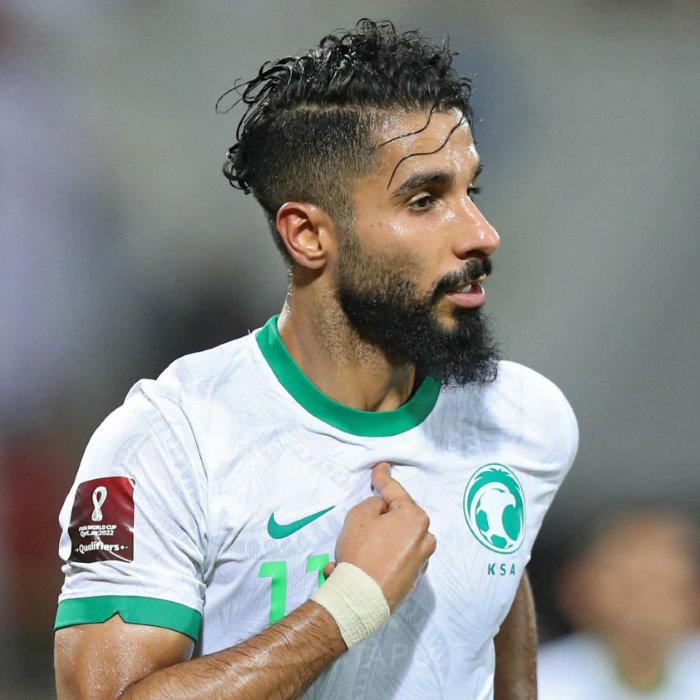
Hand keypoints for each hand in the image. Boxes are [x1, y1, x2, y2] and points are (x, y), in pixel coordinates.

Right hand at [332, 462, 435, 609]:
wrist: (360, 599)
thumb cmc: (360, 552)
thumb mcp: (359, 515)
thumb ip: (374, 504)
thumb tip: (382, 510)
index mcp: (416, 518)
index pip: (395, 492)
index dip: (384, 478)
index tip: (381, 468)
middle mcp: (425, 539)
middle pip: (400, 518)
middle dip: (382, 516)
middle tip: (363, 519)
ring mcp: (421, 562)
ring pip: (397, 541)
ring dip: (379, 541)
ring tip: (354, 550)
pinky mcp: (413, 581)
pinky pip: (394, 561)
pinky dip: (380, 560)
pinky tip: (360, 566)